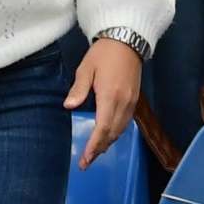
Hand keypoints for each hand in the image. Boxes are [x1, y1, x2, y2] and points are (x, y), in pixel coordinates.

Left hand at [65, 37, 143, 168]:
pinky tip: (109, 136)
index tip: (86, 158)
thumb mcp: (86, 69)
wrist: (128, 41)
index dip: (94, 145)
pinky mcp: (134, 98)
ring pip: (121, 128)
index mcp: (110, 96)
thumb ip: (78, 89)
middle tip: (87, 162)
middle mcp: (124, 102)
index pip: (103, 127)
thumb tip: (69, 106)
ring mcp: (131, 101)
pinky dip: (117, 132)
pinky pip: (126, 121)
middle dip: (100, 148)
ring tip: (96, 152)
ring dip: (109, 142)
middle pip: (113, 132)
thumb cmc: (103, 54)